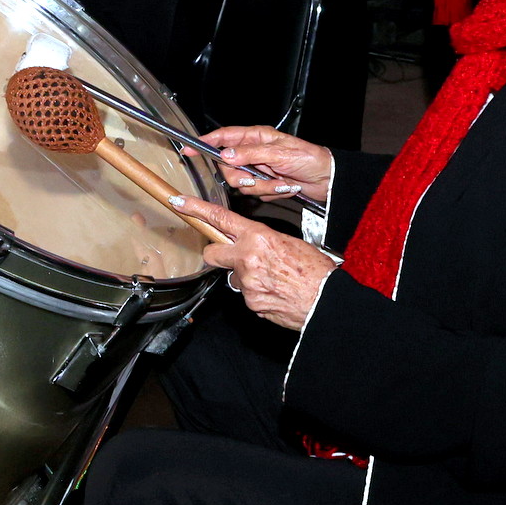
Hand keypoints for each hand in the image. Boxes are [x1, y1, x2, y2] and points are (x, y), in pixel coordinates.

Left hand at [177, 200, 336, 331]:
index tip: (178, 202)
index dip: (195, 209)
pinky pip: (246, 294)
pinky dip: (257, 293)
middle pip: (212, 253)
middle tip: (236, 257)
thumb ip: (261, 241)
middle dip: (219, 254)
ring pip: (233, 276)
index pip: (219, 218)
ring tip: (273, 279)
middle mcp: (246, 258)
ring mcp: (245, 282)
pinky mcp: (249, 302)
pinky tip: (276, 293)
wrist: (326, 301)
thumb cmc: (315, 270)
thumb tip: (251, 246)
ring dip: (246, 277)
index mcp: (258, 237)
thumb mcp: (288, 243)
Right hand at [193, 125, 334, 204]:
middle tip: (256, 178)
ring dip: (262, 186)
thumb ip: (251, 154)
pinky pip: (256, 193)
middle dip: (242, 176)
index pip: (225, 137)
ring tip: (281, 182)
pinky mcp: (266, 184)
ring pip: (243, 183)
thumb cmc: (310, 159)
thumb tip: (226, 155)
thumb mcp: (280, 153)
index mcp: (257, 137)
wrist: (328, 180)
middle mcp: (255, 153)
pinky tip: (284, 186)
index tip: (189, 149)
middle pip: (229, 166)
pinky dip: (271, 192)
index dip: (206, 143)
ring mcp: (260, 169)